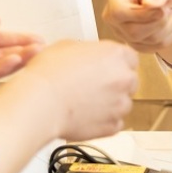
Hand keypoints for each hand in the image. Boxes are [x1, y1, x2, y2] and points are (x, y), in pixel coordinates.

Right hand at [13, 39, 138, 139]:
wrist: (40, 102)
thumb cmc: (49, 73)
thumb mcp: (67, 46)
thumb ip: (88, 51)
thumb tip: (89, 57)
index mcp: (116, 55)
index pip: (130, 58)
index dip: (117, 64)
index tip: (107, 68)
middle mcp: (124, 79)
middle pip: (129, 81)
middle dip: (115, 84)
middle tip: (93, 86)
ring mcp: (121, 104)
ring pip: (123, 103)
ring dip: (110, 103)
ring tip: (85, 103)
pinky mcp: (112, 126)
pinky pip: (114, 123)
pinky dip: (103, 121)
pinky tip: (85, 116)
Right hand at [102, 0, 171, 51]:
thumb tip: (150, 4)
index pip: (118, 12)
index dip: (142, 15)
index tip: (161, 9)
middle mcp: (112, 15)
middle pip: (133, 31)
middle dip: (159, 22)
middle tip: (169, 8)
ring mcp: (121, 32)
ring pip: (145, 41)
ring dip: (166, 28)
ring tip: (169, 13)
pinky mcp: (133, 44)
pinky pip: (153, 48)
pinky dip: (168, 37)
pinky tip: (168, 23)